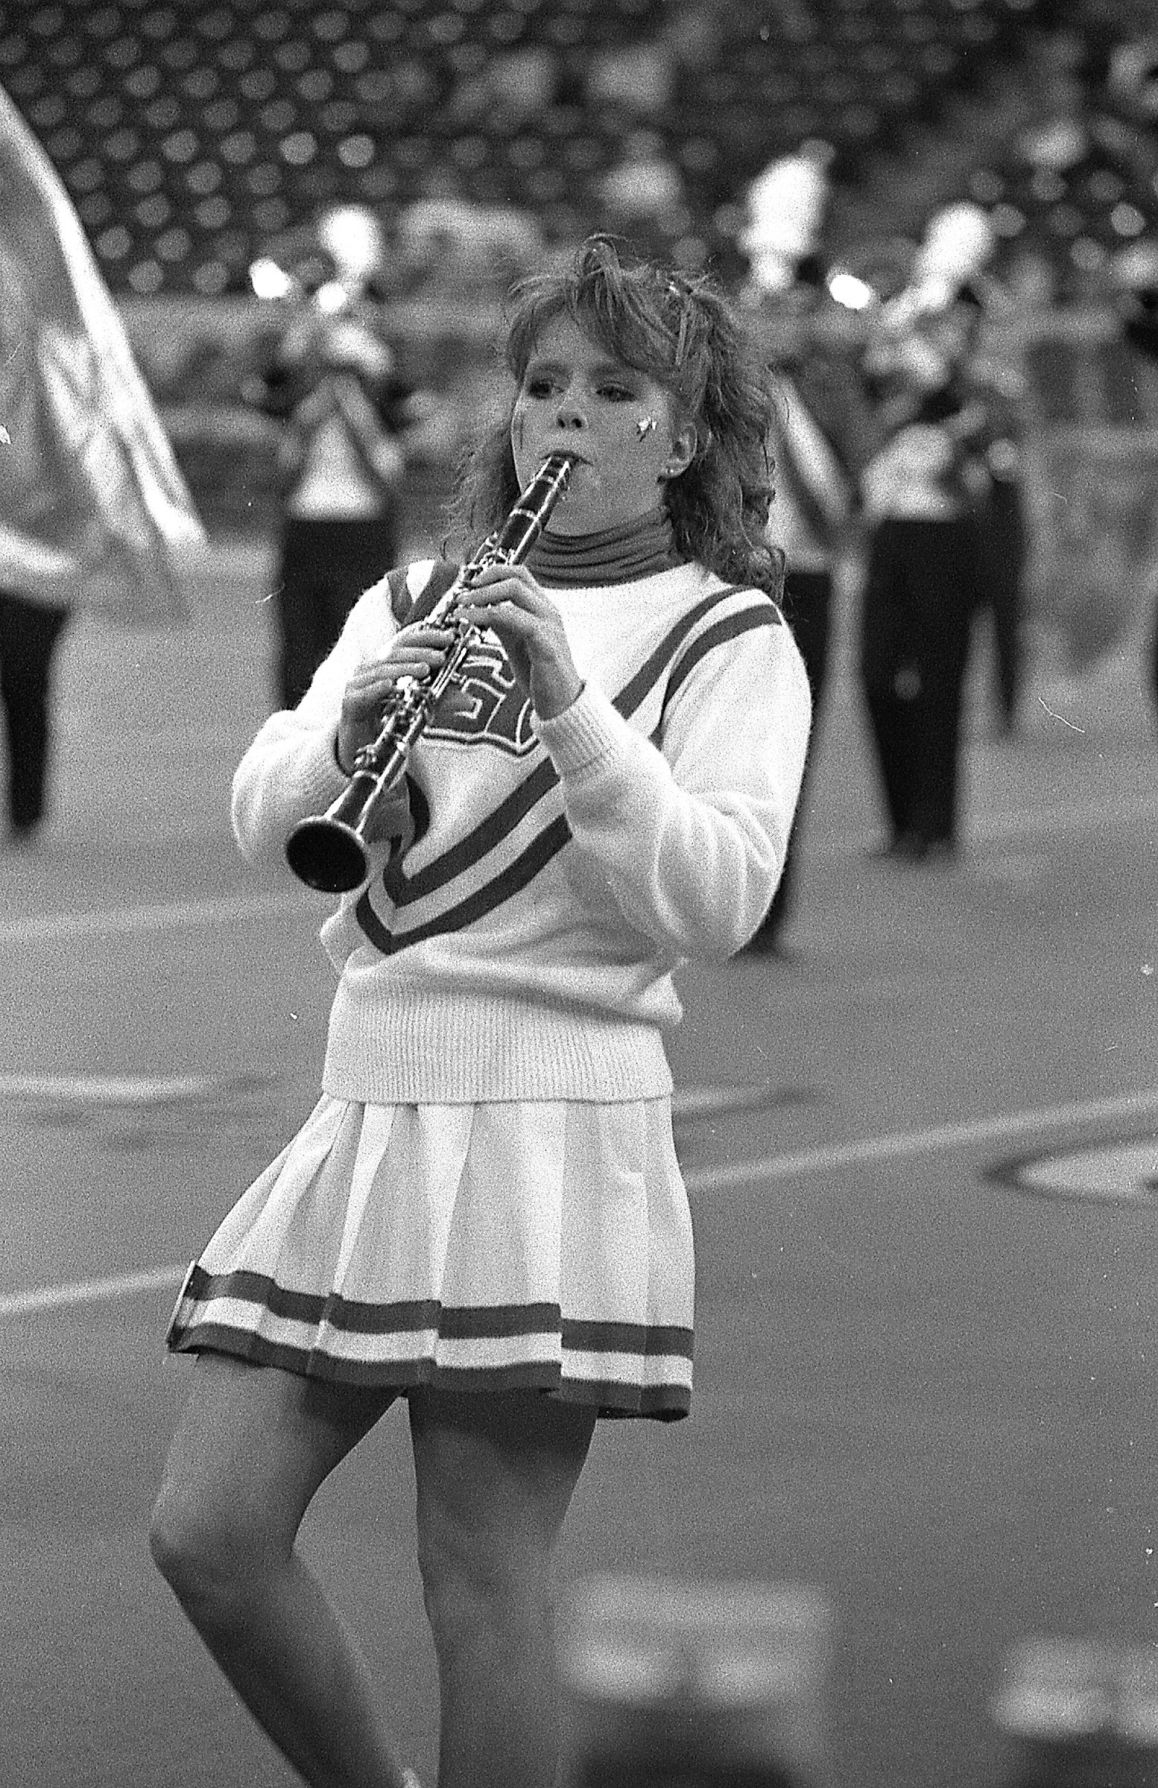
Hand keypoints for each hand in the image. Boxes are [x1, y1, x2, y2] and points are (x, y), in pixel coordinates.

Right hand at [337, 620, 454, 768]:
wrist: (363, 748)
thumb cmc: (389, 722)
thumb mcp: (420, 709)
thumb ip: (442, 702)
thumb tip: (470, 701)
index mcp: (387, 664)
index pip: (406, 641)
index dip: (427, 636)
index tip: (450, 637)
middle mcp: (371, 668)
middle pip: (395, 653)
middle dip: (420, 653)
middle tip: (442, 657)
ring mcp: (358, 683)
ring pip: (381, 670)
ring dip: (403, 669)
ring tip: (424, 670)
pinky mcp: (349, 702)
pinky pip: (363, 693)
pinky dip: (377, 688)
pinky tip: (390, 686)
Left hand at [453, 563, 582, 720]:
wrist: (561, 705)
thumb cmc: (541, 675)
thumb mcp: (517, 642)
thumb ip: (503, 623)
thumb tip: (481, 608)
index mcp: (543, 609)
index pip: (519, 574)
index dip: (493, 572)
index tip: (470, 584)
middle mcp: (549, 611)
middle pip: (516, 576)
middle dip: (484, 581)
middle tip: (462, 595)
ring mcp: (549, 625)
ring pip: (515, 591)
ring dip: (482, 595)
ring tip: (461, 607)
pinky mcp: (545, 643)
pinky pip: (515, 618)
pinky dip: (487, 615)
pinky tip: (471, 622)